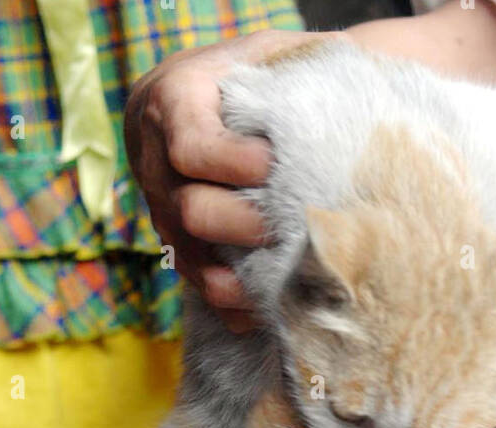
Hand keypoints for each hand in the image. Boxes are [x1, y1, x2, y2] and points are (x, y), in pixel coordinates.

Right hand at [124, 30, 319, 331]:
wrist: (214, 98)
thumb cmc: (257, 72)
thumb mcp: (272, 53)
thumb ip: (294, 73)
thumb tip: (339, 116)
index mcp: (173, 101)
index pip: (191, 146)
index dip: (233, 164)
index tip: (274, 165)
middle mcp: (156, 162)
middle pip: (189, 211)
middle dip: (243, 225)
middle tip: (286, 225)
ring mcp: (163, 211)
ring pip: (191, 261)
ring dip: (240, 278)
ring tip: (285, 279)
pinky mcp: (179, 248)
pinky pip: (200, 289)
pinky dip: (237, 306)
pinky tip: (272, 307)